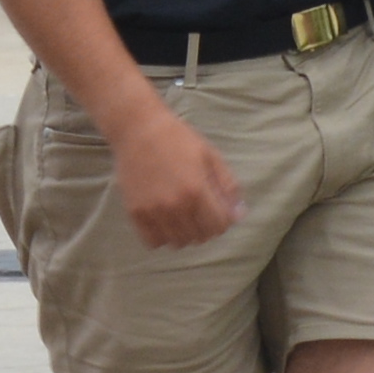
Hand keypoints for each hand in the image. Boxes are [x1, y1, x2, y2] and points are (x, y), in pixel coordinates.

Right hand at [113, 101, 244, 252]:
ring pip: (177, 243)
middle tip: (199, 211)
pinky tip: (164, 221)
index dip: (222, 221)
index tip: (217, 211)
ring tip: (182, 216)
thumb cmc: (178, 139)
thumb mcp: (210, 156)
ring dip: (185, 234)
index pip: (219, 226)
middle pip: (199, 237)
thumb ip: (228, 186)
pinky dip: (161, 237)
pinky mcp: (135, 213)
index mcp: (197, 190)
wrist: (138, 129)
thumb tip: (238, 215)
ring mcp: (153, 211)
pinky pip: (153, 242)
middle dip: (205, 227)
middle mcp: (175, 205)